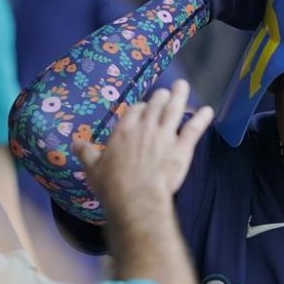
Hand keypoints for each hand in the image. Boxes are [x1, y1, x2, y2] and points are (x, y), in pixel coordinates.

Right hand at [73, 80, 212, 216]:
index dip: (139, 108)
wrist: (137, 197)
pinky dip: (202, 118)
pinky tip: (208, 110)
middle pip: (155, 105)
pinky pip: (194, 129)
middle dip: (160, 97)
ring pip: (174, 110)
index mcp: (124, 130)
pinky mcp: (182, 148)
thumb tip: (75, 143)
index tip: (142, 108)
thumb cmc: (112, 184)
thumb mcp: (92, 168)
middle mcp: (145, 128)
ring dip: (179, 97)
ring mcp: (165, 136)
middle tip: (165, 93)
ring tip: (183, 86)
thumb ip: (85, 152)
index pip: (134, 111)